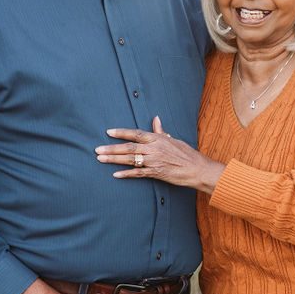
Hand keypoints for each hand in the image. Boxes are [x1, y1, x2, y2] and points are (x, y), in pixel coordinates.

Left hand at [95, 116, 224, 195]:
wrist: (197, 169)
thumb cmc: (186, 154)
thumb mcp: (173, 139)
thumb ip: (160, 131)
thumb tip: (155, 118)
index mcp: (157, 139)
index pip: (135, 133)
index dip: (121, 132)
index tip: (108, 132)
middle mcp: (154, 148)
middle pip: (128, 147)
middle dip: (111, 148)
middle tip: (97, 149)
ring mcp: (154, 161)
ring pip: (130, 159)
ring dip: (114, 159)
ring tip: (100, 159)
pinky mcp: (156, 173)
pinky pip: (138, 174)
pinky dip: (126, 174)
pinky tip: (116, 174)